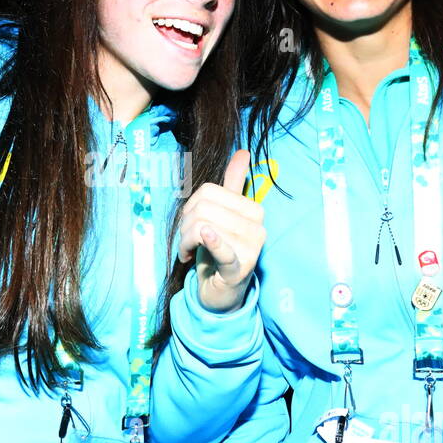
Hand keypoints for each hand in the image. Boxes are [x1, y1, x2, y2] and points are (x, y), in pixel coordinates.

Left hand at [177, 149, 265, 312]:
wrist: (220, 290)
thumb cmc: (220, 250)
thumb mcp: (224, 215)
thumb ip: (234, 184)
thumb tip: (243, 152)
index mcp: (253, 210)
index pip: (209, 191)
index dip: (191, 206)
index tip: (190, 225)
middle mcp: (257, 227)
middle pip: (205, 208)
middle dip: (185, 225)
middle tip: (185, 241)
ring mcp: (251, 249)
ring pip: (204, 227)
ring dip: (185, 241)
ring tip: (188, 250)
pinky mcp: (239, 269)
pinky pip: (224, 250)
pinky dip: (213, 242)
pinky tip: (206, 235)